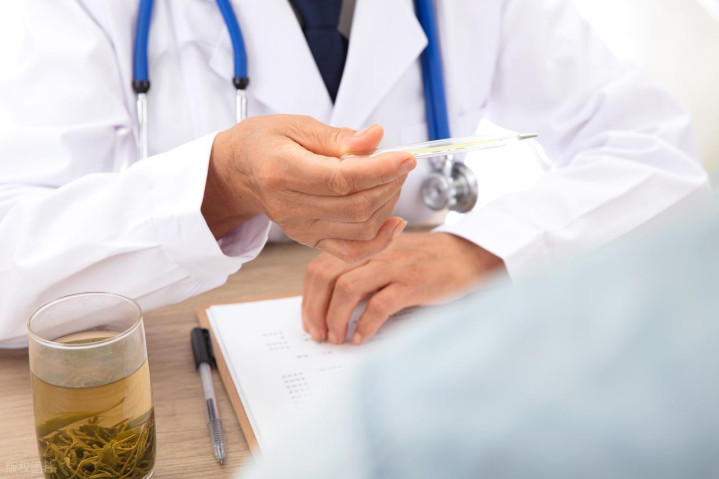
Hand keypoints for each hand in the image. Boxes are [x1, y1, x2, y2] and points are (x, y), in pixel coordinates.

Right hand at [202, 115, 415, 262]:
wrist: (238, 171)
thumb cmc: (264, 143)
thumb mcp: (297, 125)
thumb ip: (339, 136)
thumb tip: (375, 139)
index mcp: (283, 171)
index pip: (342, 179)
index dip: (381, 170)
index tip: (406, 158)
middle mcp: (290, 206)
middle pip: (355, 206)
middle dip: (389, 184)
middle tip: (401, 164)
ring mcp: (300, 228)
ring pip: (360, 228)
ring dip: (387, 205)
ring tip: (392, 180)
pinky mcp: (309, 240)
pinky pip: (351, 252)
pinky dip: (379, 242)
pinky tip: (394, 223)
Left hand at [302, 232, 504, 343]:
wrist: (464, 256)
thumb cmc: (420, 263)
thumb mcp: (383, 260)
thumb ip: (357, 274)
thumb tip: (325, 307)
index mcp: (362, 246)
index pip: (319, 268)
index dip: (308, 298)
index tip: (309, 322)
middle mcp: (373, 251)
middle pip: (326, 277)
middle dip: (316, 310)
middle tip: (318, 335)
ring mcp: (393, 265)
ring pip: (348, 289)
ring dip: (336, 319)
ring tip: (337, 339)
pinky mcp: (413, 282)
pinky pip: (379, 305)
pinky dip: (365, 326)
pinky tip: (361, 339)